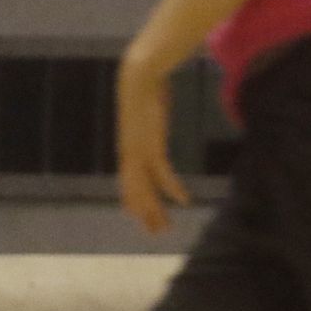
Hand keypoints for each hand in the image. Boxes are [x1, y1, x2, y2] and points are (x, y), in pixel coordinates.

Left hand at [117, 57, 189, 233]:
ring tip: (166, 227)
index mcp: (127, 148)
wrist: (138, 79)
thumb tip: (150, 113)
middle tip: (155, 231)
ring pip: (145, 190)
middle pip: (135, 192)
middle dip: (145, 213)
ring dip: (156, 210)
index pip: (127, 181)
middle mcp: (129, 154)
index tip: (135, 215)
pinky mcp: (151, 146)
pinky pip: (162, 175)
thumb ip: (145, 119)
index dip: (131, 199)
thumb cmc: (143, 91)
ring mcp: (139, 152)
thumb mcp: (143, 112)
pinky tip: (183, 200)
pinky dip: (172, 189)